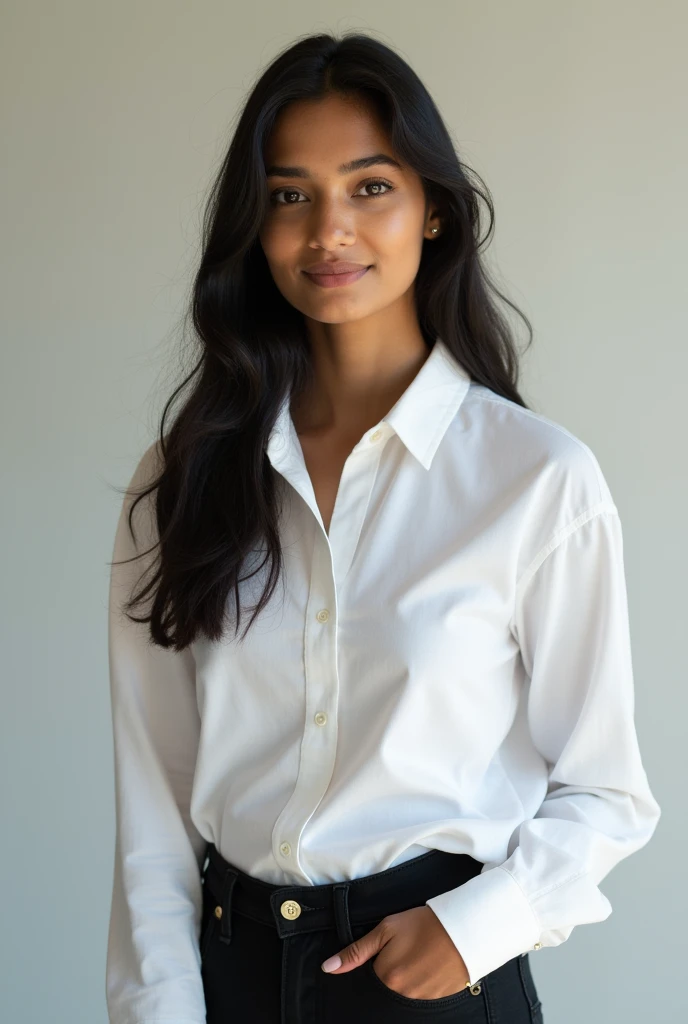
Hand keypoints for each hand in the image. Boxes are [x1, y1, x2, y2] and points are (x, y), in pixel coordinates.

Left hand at [320, 905, 470, 999]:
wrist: (464, 927)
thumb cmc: (423, 924)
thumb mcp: (386, 929)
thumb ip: (356, 951)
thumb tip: (328, 968)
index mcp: (387, 977)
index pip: (373, 974)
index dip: (381, 958)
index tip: (393, 946)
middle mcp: (402, 994)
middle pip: (389, 985)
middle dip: (395, 969)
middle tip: (410, 949)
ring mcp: (422, 1000)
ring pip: (406, 990)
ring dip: (410, 976)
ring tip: (423, 954)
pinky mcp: (439, 999)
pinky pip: (424, 994)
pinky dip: (425, 981)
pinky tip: (433, 964)